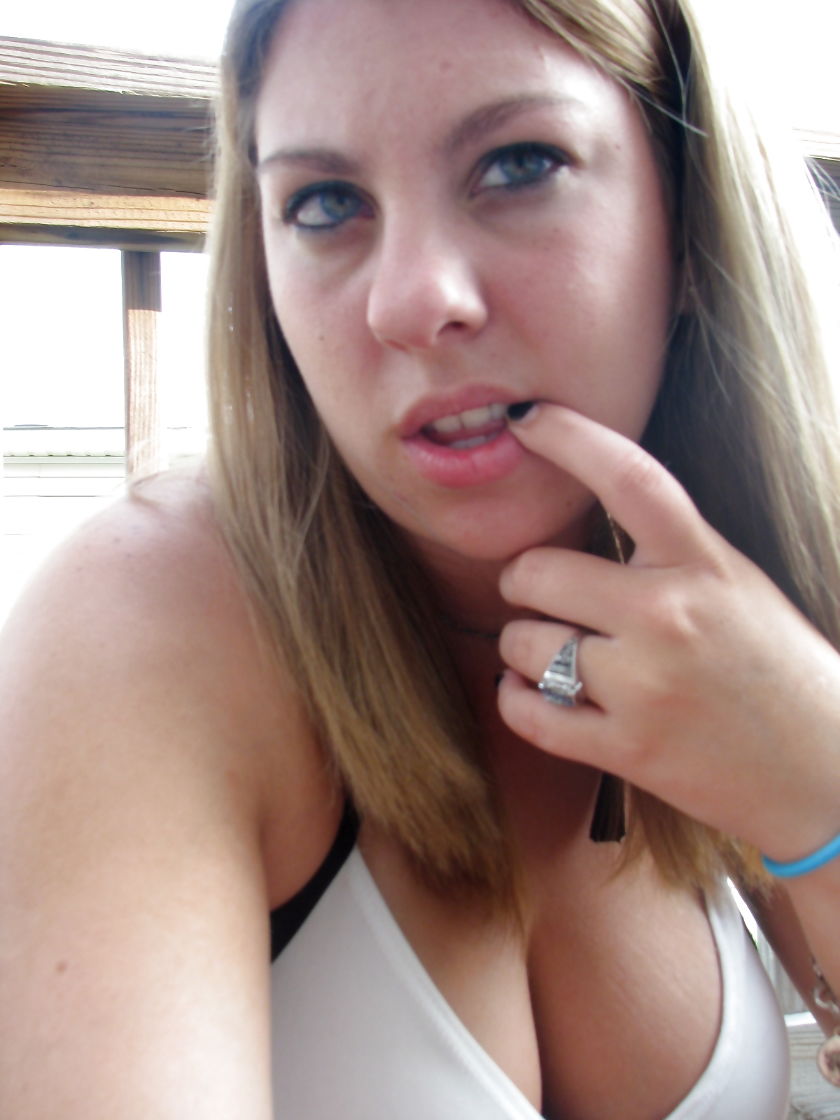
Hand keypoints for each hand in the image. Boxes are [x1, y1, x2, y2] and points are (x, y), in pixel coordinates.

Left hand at [497, 404, 839, 860]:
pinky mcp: (627, 749)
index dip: (567, 437)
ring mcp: (645, 686)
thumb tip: (585, 508)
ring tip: (548, 653)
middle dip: (521, 580)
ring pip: (522, 642)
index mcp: (704, 563)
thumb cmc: (777, 668)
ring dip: (521, 646)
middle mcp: (669, 617)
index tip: (525, 420)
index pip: (628, 476)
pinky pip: (526, 711)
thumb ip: (669, 550)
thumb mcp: (737, 584)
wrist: (825, 769)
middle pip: (538, 570)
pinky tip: (531, 692)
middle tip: (537, 591)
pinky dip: (515, 698)